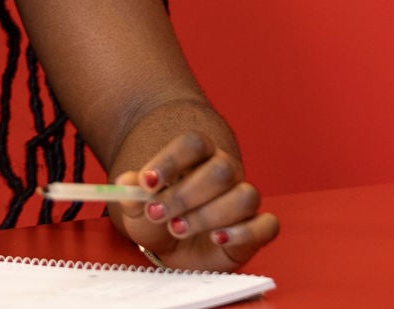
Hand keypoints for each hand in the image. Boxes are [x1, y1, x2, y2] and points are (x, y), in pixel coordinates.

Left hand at [109, 134, 278, 269]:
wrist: (174, 249)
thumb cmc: (158, 219)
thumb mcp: (137, 209)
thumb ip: (131, 194)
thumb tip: (125, 183)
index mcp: (198, 156)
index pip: (194, 144)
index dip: (172, 160)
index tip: (147, 182)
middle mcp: (226, 172)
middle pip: (220, 170)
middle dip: (185, 195)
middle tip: (157, 213)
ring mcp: (244, 199)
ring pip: (244, 196)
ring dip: (209, 215)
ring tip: (177, 228)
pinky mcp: (258, 229)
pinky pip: (267, 225)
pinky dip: (244, 232)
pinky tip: (217, 238)